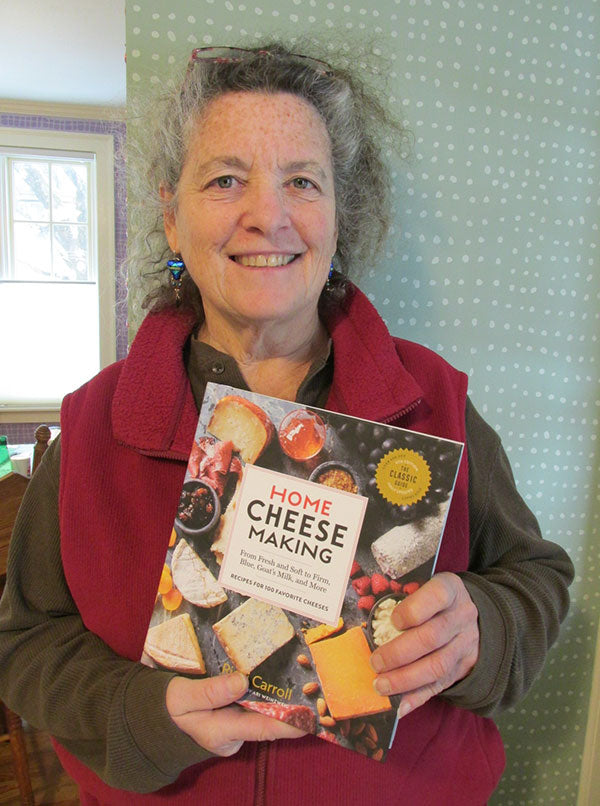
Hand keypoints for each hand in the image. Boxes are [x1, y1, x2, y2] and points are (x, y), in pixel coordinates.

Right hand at [166, 672, 306, 755]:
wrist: (156, 716)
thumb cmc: (167, 709)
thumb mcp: (182, 699)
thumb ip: (210, 691)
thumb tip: (241, 681)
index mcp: (223, 732)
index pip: (262, 729)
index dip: (289, 723)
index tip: (311, 717)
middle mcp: (235, 732)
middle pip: (268, 719)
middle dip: (290, 706)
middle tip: (313, 687)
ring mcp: (235, 724)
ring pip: (263, 710)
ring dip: (280, 696)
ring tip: (303, 676)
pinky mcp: (233, 713)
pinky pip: (254, 703)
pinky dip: (265, 691)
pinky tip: (277, 673)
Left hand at [369, 572, 478, 717]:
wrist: (472, 616)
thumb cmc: (435, 599)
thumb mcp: (425, 585)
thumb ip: (403, 598)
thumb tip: (370, 621)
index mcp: (450, 590)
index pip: (437, 596)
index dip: (413, 610)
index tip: (393, 620)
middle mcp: (461, 617)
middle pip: (432, 637)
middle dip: (399, 653)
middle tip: (375, 662)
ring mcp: (465, 644)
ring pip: (437, 666)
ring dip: (405, 679)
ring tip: (380, 686)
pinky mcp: (462, 668)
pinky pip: (439, 686)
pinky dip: (416, 698)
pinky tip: (398, 706)